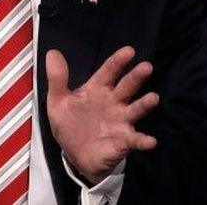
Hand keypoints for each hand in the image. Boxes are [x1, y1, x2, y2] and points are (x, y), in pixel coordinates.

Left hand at [46, 46, 158, 184]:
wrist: (74, 155)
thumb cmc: (70, 124)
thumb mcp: (58, 102)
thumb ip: (57, 79)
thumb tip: (52, 53)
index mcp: (98, 89)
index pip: (109, 71)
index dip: (118, 61)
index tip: (129, 51)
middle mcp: (114, 102)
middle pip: (127, 86)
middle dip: (136, 76)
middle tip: (146, 67)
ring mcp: (121, 121)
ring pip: (135, 109)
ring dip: (144, 103)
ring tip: (153, 98)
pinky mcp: (123, 141)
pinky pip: (135, 140)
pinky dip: (143, 140)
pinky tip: (150, 141)